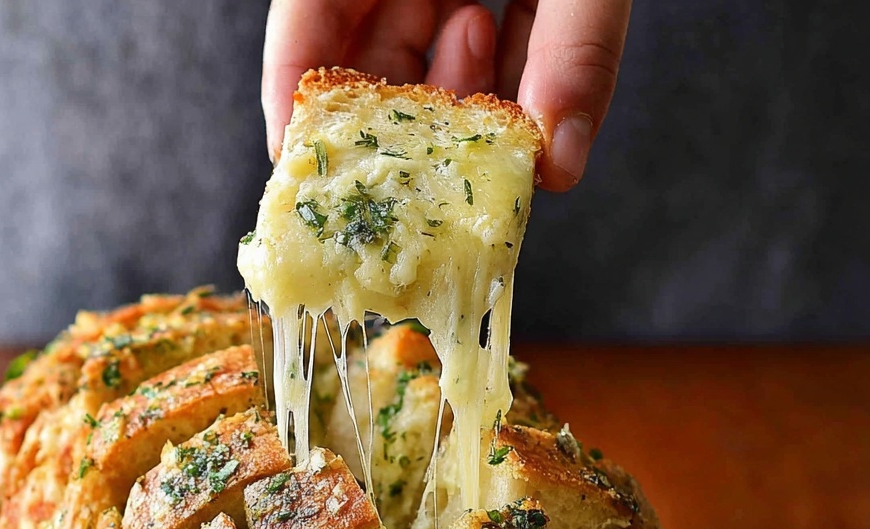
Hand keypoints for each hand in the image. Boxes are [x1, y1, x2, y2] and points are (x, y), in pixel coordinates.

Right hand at [261, 1, 631, 191]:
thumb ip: (574, 42)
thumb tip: (560, 163)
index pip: (306, 12)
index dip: (295, 88)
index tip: (301, 162)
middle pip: (369, 45)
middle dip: (404, 118)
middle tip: (439, 172)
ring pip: (432, 49)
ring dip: (468, 100)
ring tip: (502, 118)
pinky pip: (495, 33)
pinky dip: (516, 73)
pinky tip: (536, 95)